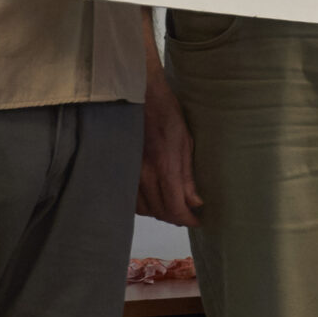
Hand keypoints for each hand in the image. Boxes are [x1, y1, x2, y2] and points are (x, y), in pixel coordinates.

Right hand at [136, 50, 203, 226]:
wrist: (139, 96)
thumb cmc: (166, 113)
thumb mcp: (185, 142)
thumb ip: (188, 175)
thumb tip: (195, 201)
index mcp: (163, 167)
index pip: (174, 208)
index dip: (187, 219)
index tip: (196, 220)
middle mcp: (143, 175)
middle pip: (159, 212)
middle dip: (175, 217)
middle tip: (187, 214)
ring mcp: (129, 173)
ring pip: (143, 209)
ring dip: (159, 212)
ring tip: (172, 206)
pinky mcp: (120, 170)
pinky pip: (130, 198)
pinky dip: (143, 204)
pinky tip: (153, 197)